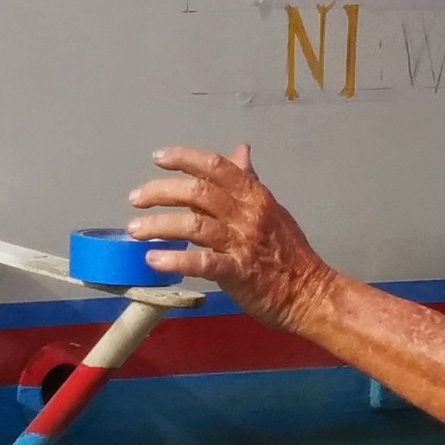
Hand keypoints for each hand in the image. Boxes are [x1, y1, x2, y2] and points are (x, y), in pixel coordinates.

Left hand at [126, 144, 337, 333]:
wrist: (310, 293)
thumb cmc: (289, 253)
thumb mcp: (271, 209)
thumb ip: (249, 182)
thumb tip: (240, 151)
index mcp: (255, 196)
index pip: (216, 167)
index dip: (184, 158)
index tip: (158, 157)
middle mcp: (247, 214)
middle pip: (197, 192)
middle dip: (160, 192)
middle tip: (135, 199)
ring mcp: (242, 243)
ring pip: (193, 225)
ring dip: (158, 226)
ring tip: (135, 231)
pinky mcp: (238, 273)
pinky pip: (202, 263)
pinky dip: (175, 260)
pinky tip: (153, 260)